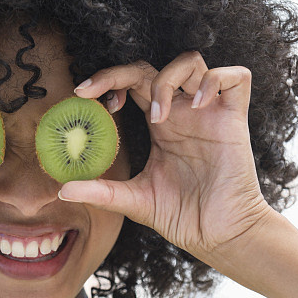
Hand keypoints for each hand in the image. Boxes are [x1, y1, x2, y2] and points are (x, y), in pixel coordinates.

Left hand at [58, 50, 272, 264]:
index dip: (109, 80)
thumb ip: (100, 191)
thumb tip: (62, 191)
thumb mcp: (133, 200)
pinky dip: (214, 80)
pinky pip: (236, 77)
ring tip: (158, 116)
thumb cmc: (182, 216)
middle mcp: (182, 112)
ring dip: (167, 79)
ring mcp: (209, 113)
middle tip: (101, 97)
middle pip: (152, 67)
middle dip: (121, 73)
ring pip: (191, 62)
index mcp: (160, 124)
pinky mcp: (235, 120)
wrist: (218, 235)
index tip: (84, 96)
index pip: (132, 83)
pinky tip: (197, 104)